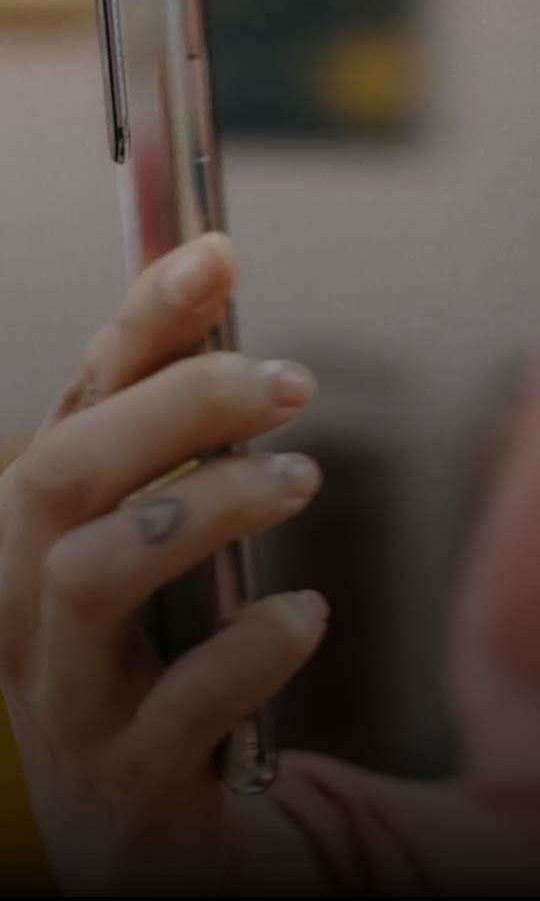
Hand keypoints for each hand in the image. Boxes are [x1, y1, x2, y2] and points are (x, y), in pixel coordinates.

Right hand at [0, 234, 327, 895]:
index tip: (215, 253)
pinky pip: (178, 706)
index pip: (74, 404)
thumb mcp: (153, 554)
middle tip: (288, 381)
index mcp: (35, 535)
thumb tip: (227, 342)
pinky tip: (304, 614)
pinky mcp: (122, 782)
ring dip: (209, 506)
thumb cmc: (153, 665)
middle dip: (175, 407)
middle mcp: (23, 606)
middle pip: (59, 474)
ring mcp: (63, 698)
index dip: (140, 322)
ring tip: (301, 478)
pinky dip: (251, 646)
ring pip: (96, 573)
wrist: (146, 829)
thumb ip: (173, 462)